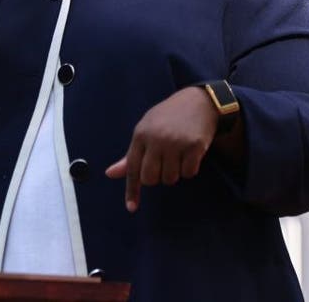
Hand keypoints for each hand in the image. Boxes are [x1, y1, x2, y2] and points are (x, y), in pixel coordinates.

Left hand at [105, 86, 217, 212]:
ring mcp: (176, 143)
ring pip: (170, 178)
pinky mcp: (194, 146)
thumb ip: (130, 155)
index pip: (131, 168)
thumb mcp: (146, 130)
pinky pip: (188, 173)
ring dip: (175, 173)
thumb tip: (110, 174)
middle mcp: (156, 139)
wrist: (199, 101)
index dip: (132, 190)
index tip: (131, 208)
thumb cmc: (168, 117)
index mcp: (141, 134)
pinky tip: (191, 153)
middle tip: (164, 164)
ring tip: (178, 154)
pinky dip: (190, 169)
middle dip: (157, 178)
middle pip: (151, 179)